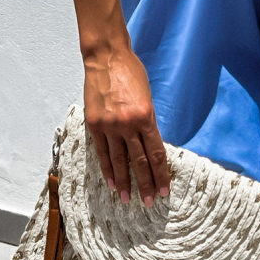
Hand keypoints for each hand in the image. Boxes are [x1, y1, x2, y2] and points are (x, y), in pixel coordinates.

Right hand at [82, 46, 169, 206]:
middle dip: (145, 184)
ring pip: (119, 161)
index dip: (161, 173)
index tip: (164, 189)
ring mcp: (109, 126)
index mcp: (146, 117)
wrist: (106, 58)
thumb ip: (147, 121)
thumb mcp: (147, 97)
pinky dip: (107, 168)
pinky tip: (111, 182)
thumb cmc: (131, 73)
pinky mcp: (94, 124)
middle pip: (139, 161)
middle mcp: (128, 124)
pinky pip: (102, 152)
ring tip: (127, 199)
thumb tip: (148, 144)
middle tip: (149, 201)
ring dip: (124, 182)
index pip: (156, 153)